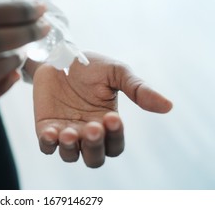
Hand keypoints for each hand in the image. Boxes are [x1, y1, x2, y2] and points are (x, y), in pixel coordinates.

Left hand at [33, 51, 172, 166]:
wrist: (58, 56)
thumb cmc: (90, 66)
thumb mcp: (116, 73)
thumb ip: (138, 89)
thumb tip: (168, 106)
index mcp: (107, 124)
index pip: (115, 145)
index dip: (115, 136)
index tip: (111, 117)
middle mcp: (87, 133)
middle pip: (94, 158)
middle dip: (94, 146)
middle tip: (92, 126)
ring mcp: (66, 132)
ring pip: (71, 156)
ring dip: (71, 148)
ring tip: (69, 132)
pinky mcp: (46, 128)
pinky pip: (46, 146)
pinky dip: (49, 144)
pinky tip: (51, 132)